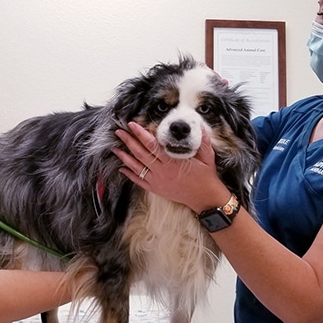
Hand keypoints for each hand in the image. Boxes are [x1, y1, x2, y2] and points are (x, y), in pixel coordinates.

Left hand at [112, 122, 229, 211]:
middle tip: (118, 132)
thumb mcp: (207, 156)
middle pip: (140, 154)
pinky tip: (121, 168)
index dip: (141, 134)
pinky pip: (139, 181)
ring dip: (124, 157)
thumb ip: (202, 140)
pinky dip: (129, 174)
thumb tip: (198, 124)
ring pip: (136, 167)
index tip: (132, 125)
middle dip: (128, 141)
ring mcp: (157, 181)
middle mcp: (162, 171)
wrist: (205, 198)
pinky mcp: (156, 189)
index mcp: (172, 161)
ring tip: (114, 148)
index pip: (152, 145)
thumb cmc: (206, 176)